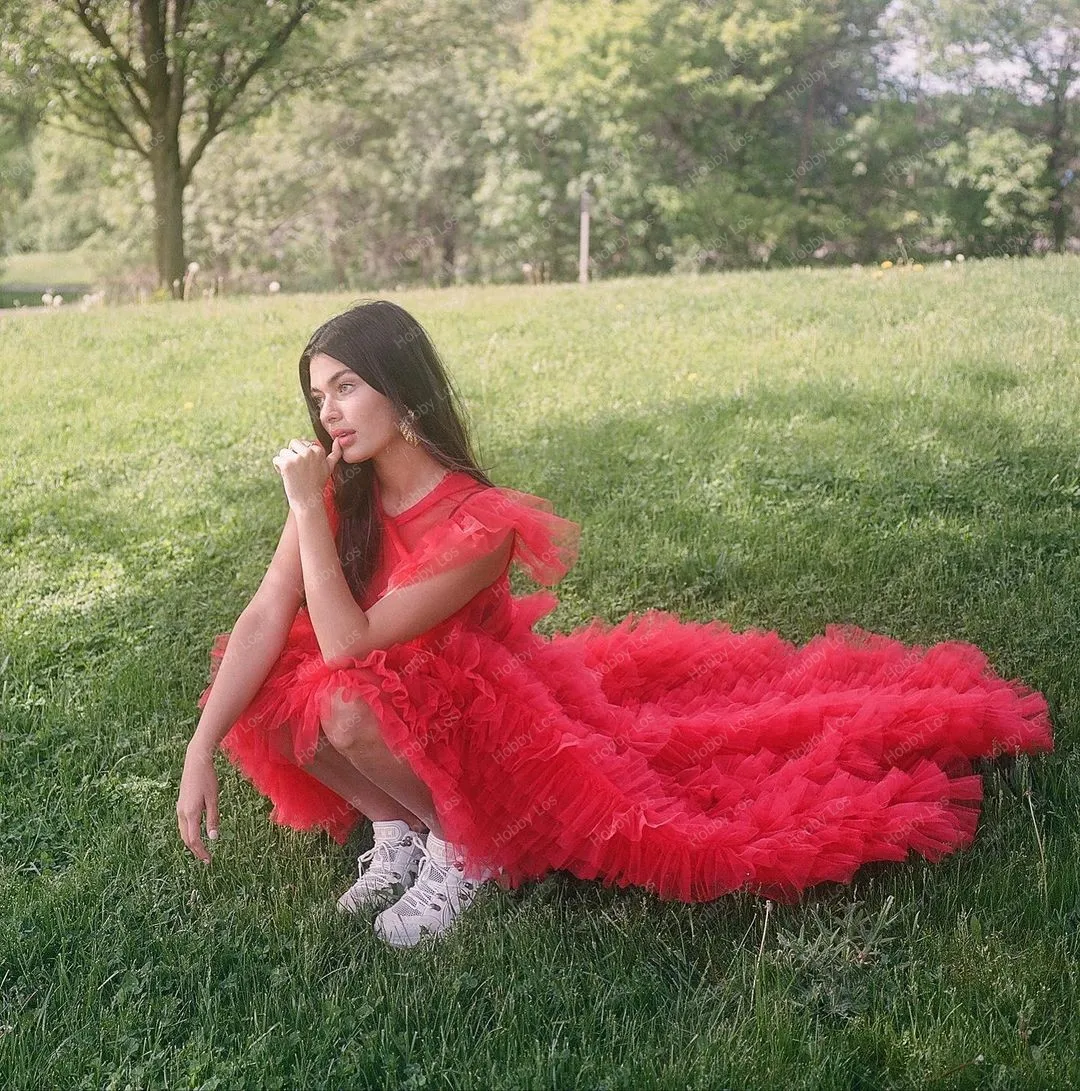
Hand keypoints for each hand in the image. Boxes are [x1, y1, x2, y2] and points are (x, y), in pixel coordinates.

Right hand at [177, 745, 219, 863]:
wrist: (195, 762)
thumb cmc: (207, 779)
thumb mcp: (214, 799)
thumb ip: (213, 819)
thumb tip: (213, 838)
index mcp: (190, 813)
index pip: (194, 840)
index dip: (201, 852)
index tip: (209, 860)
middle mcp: (182, 813)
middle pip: (186, 838)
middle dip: (195, 850)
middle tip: (206, 859)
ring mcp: (179, 809)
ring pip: (183, 832)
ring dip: (191, 843)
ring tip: (202, 850)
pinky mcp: (181, 804)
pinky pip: (183, 824)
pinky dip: (189, 833)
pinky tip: (197, 834)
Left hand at [272, 437, 342, 513]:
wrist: (309, 501)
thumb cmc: (317, 485)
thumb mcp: (329, 468)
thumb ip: (335, 454)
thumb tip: (339, 441)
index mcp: (318, 450)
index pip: (303, 443)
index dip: (301, 455)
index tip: (306, 468)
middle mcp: (309, 452)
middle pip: (292, 444)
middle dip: (292, 455)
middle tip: (298, 470)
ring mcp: (298, 458)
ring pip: (283, 452)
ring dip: (285, 462)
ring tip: (293, 474)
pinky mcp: (287, 464)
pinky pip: (276, 459)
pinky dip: (278, 468)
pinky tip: (286, 476)